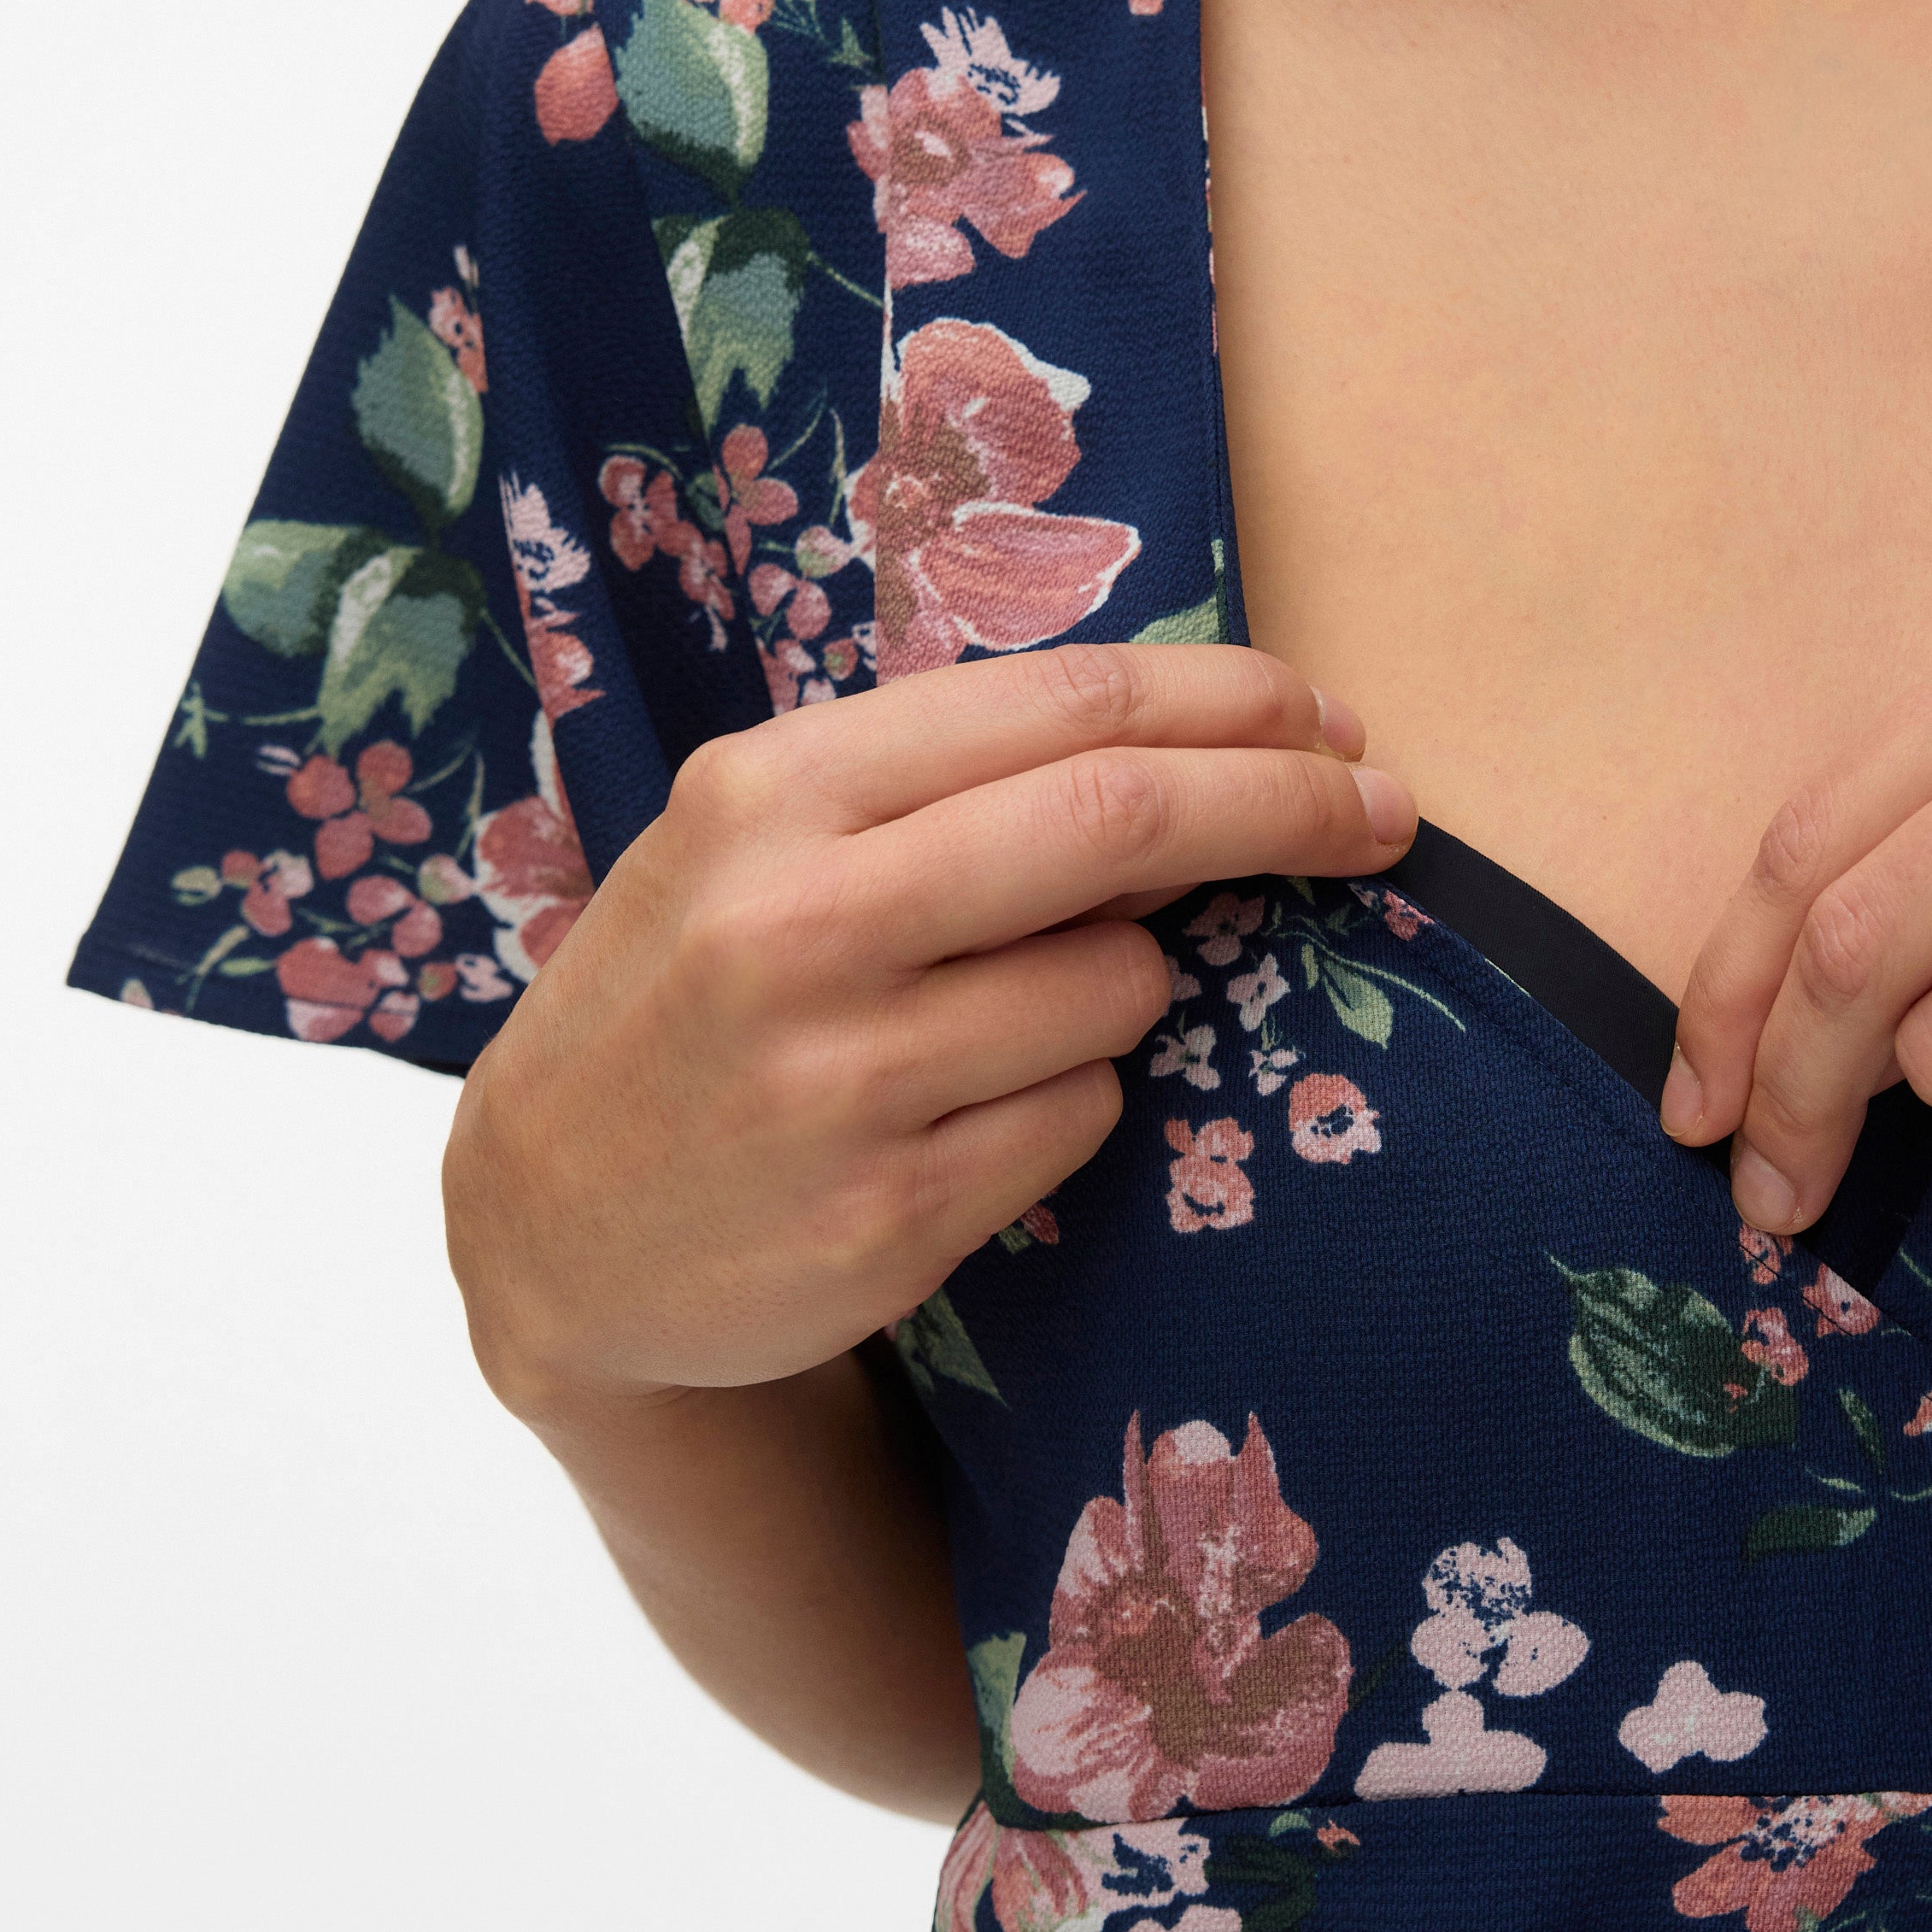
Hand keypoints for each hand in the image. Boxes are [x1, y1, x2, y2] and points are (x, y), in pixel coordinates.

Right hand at [443, 645, 1413, 1421]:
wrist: (546, 1226)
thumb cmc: (693, 991)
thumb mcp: (761, 839)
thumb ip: (944, 782)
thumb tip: (1196, 736)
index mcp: (775, 793)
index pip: (1065, 710)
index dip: (1234, 704)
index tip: (1332, 717)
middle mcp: (798, 924)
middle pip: (1123, 823)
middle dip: (1288, 804)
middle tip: (1385, 810)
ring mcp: (839, 1081)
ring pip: (1121, 990)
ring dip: (1132, 986)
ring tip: (1014, 1011)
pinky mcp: (885, 1219)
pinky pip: (1082, 1120)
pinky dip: (1073, 1100)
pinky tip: (968, 1112)